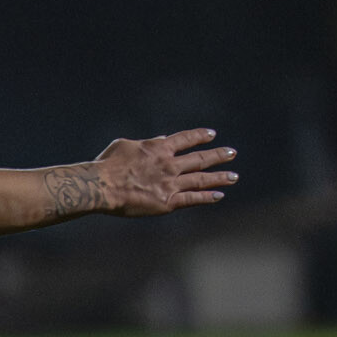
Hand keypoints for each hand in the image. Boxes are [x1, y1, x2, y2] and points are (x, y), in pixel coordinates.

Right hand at [91, 128, 237, 217]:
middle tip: (232, 153)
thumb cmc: (107, 164)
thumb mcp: (125, 145)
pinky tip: (219, 195)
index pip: (185, 139)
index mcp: (159, 149)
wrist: (102, 186)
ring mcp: (170, 184)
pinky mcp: (167, 202)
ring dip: (219, 177)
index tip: (211, 134)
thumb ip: (147, 142)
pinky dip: (206, 197)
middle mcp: (169, 165)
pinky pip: (192, 199)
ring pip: (201, 179)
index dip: (199, 136)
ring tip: (234, 176)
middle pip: (199, 159)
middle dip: (218, 155)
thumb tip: (162, 139)